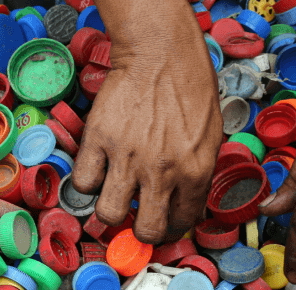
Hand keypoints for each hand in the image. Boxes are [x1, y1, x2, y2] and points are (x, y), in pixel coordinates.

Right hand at [72, 0, 222, 243]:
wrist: (160, 52)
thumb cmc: (190, 87)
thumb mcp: (212, 136)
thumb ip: (198, 173)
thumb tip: (184, 203)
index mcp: (196, 171)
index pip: (182, 222)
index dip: (172, 226)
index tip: (164, 221)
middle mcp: (162, 171)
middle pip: (146, 231)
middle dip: (142, 229)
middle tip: (139, 216)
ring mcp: (127, 157)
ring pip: (109, 214)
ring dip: (112, 209)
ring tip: (116, 194)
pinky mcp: (99, 140)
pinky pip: (84, 181)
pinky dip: (88, 181)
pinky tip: (98, 170)